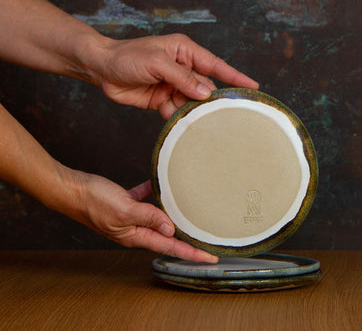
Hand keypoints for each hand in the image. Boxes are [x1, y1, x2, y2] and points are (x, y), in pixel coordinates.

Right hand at [75, 170, 217, 261]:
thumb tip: (171, 229)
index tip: (210, 257)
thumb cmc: (94, 201)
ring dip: (171, 212)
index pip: (170, 247)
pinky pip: (144, 198)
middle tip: (207, 236)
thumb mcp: (125, 210)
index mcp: (135, 235)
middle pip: (166, 234)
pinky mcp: (124, 202)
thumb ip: (150, 218)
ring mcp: (129, 216)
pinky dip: (153, 192)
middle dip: (186, 236)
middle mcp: (134, 229)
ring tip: (189, 210)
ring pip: (157, 216)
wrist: (72, 189)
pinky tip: (160, 183)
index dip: (191, 253)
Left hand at [98, 33, 257, 118]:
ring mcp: (173, 85)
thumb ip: (182, 78)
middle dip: (212, 101)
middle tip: (228, 116)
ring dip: (194, 112)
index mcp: (184, 51)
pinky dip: (179, 119)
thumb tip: (206, 93)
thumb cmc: (127, 56)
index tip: (253, 87)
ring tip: (205, 125)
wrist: (100, 69)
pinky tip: (183, 127)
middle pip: (204, 87)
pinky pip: (177, 111)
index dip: (235, 77)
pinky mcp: (162, 99)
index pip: (215, 65)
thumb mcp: (156, 63)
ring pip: (191, 102)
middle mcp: (182, 68)